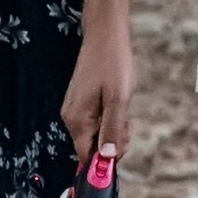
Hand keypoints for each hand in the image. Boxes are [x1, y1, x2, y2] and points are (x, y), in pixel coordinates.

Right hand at [61, 13, 136, 169]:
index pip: (86, 157)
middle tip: (126, 121)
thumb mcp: (118, 99)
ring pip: (95, 134)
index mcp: (78, 120)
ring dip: (112, 129)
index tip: (121, 146)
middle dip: (112, 141)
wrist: (105, 36)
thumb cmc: (113, 64)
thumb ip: (112, 129)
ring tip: (122, 107)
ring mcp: (74, 110)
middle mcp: (71, 118)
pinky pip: (95, 122)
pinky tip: (116, 102)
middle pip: (92, 147)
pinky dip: (108, 118)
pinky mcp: (80, 103)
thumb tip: (107, 157)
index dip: (105, 161)